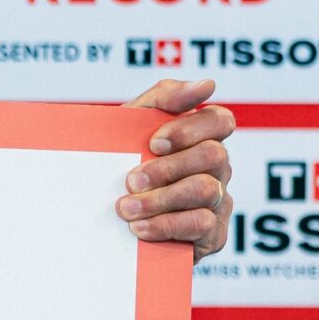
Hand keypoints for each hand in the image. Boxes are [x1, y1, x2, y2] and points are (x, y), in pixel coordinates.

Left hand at [118, 79, 234, 262]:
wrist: (98, 224)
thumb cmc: (118, 167)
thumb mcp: (129, 127)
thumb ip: (163, 98)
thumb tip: (207, 84)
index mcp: (201, 139)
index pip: (220, 120)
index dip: (190, 128)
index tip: (154, 143)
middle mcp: (217, 168)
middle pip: (212, 156)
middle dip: (167, 168)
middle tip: (131, 180)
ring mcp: (218, 202)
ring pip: (205, 190)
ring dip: (160, 199)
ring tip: (125, 208)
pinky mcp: (212, 235)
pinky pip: (201, 224)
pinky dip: (166, 225)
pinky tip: (139, 228)